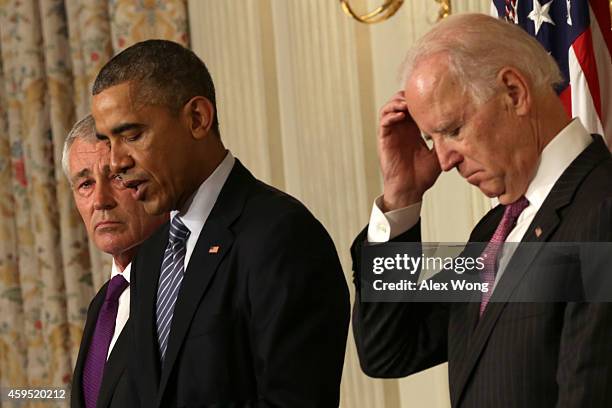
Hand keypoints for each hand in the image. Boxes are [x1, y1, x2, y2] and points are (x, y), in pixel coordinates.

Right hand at [378, 91, 440, 210]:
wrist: (411, 190)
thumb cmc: (423, 175)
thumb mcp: (440, 154)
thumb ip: (446, 140)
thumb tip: (463, 129)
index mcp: (414, 131)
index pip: (414, 107)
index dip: (419, 99)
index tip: (431, 96)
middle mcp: (402, 129)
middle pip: (400, 102)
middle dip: (408, 96)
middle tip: (418, 96)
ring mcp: (392, 134)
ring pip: (389, 108)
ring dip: (397, 102)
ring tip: (407, 103)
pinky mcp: (384, 140)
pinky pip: (384, 121)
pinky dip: (391, 115)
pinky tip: (401, 115)